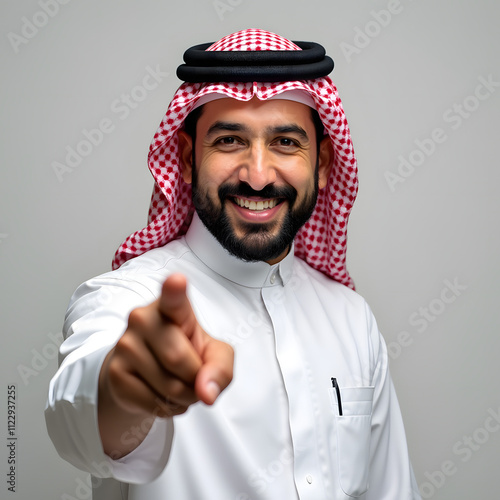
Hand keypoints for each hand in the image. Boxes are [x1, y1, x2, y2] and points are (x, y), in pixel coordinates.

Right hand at [98, 273, 233, 456]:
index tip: (177, 281)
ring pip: (169, 386)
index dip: (174, 290)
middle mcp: (142, 318)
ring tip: (178, 384)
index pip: (173, 297)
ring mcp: (125, 345)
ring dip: (185, 397)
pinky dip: (168, 408)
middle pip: (178, 359)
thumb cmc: (187, 352)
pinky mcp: (114, 373)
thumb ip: (221, 368)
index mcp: (172, 306)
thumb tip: (206, 393)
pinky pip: (154, 404)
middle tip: (193, 374)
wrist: (148, 371)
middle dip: (196, 379)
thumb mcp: (214, 354)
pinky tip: (162, 395)